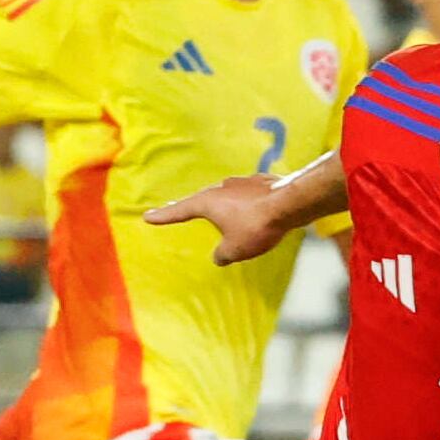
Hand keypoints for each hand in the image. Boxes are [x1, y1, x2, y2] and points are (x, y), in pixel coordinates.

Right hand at [144, 175, 292, 265]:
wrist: (291, 202)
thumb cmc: (258, 225)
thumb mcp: (235, 249)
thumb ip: (222, 255)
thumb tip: (219, 257)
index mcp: (207, 202)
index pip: (179, 210)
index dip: (163, 216)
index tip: (148, 217)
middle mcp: (221, 188)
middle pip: (201, 200)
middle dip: (190, 208)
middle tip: (177, 210)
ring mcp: (242, 182)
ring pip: (226, 197)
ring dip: (222, 207)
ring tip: (222, 217)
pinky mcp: (261, 183)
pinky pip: (247, 197)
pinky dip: (245, 206)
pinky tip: (252, 212)